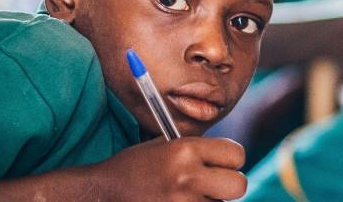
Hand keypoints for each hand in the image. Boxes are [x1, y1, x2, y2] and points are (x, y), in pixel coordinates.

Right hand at [98, 137, 246, 200]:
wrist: (103, 193)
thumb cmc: (135, 168)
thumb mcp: (164, 146)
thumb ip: (198, 150)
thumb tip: (232, 162)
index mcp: (184, 150)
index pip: (237, 154)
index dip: (229, 159)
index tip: (219, 164)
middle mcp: (187, 177)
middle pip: (239, 185)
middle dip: (229, 185)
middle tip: (213, 185)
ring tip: (184, 197)